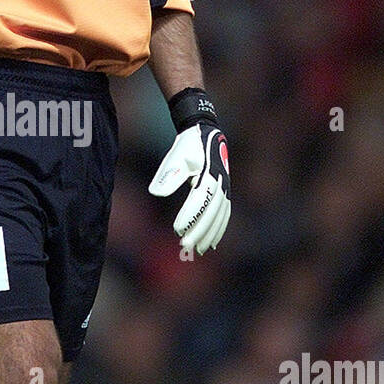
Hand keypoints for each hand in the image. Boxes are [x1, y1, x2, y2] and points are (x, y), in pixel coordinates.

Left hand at [148, 88, 229, 253]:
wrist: (206, 134)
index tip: (178, 230)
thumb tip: (157, 193)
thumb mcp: (175, 158)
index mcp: (208, 173)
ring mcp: (225, 188)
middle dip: (199, 230)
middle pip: (211, 211)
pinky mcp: (226, 191)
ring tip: (199, 249)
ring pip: (219, 216)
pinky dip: (219, 229)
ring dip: (210, 234)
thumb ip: (168, 176)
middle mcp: (220, 182)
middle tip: (185, 245)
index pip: (199, 199)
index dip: (190, 216)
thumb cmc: (187, 147)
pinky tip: (212, 243)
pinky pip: (224, 214)